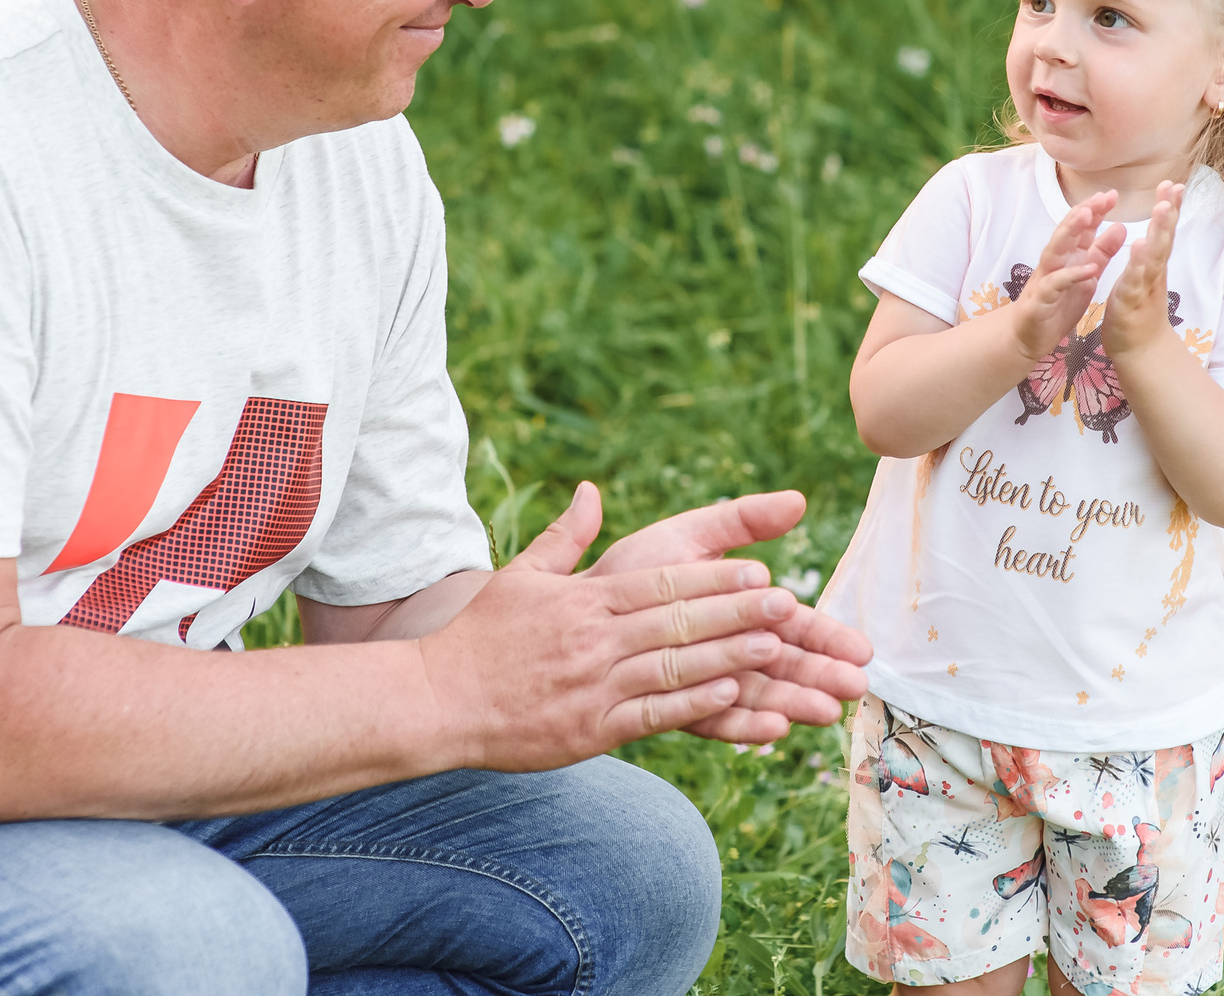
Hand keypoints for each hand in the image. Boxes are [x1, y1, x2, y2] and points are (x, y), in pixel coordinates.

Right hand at [415, 484, 815, 770]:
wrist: (435, 701)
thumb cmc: (479, 639)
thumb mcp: (519, 576)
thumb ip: (565, 537)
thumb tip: (592, 493)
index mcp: (584, 601)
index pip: (661, 584)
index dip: (713, 579)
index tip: (757, 571)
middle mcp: (594, 640)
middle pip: (678, 622)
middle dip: (737, 612)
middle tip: (787, 603)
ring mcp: (594, 686)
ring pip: (674, 667)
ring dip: (728, 656)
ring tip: (775, 647)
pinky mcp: (590, 730)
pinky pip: (652, 715)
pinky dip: (693, 705)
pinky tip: (731, 697)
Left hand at [593, 490, 871, 744]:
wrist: (571, 610)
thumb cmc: (633, 570)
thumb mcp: (690, 534)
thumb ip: (743, 519)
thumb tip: (799, 500)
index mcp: (739, 610)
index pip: (793, 625)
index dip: (827, 636)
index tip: (862, 649)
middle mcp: (726, 650)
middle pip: (783, 664)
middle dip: (821, 675)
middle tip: (856, 687)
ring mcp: (702, 682)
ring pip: (757, 693)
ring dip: (793, 702)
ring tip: (825, 712)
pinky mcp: (673, 708)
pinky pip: (712, 718)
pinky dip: (743, 722)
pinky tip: (773, 730)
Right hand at [1011, 190, 1123, 361]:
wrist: (1028, 337)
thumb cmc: (1057, 304)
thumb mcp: (1087, 275)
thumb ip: (1101, 252)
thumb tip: (1120, 226)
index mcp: (1068, 256)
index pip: (1080, 228)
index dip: (1095, 210)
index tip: (1112, 195)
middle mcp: (1055, 262)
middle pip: (1067, 231)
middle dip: (1083, 213)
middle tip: (1101, 197)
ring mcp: (1046, 278)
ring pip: (1056, 249)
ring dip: (1070, 231)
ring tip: (1088, 216)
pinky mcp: (1041, 299)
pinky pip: (1056, 284)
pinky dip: (1072, 275)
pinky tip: (1090, 269)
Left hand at [1099, 180, 1183, 358]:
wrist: (1141, 350)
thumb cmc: (1139, 310)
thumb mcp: (1144, 276)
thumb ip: (1150, 254)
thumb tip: (1154, 231)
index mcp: (1153, 264)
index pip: (1163, 231)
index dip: (1169, 208)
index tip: (1173, 183)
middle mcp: (1154, 272)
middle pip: (1165, 238)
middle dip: (1169, 212)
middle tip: (1174, 187)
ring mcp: (1144, 286)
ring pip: (1154, 256)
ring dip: (1159, 232)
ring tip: (1162, 210)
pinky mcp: (1131, 301)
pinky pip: (1135, 280)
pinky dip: (1139, 263)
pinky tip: (1140, 247)